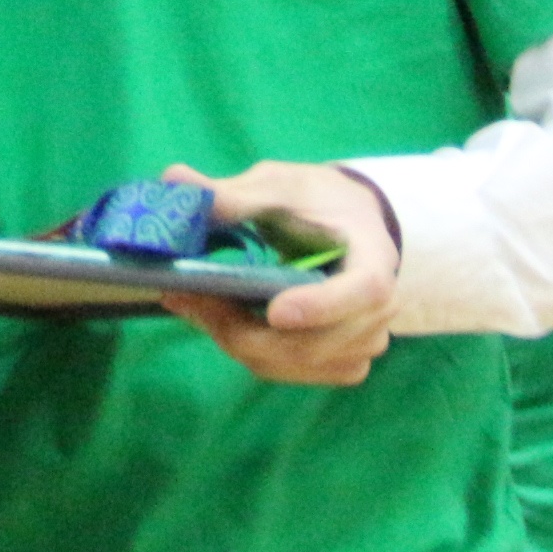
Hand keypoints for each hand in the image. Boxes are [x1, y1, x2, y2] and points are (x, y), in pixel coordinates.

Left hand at [154, 161, 401, 385]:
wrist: (347, 224)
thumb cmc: (317, 201)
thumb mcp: (279, 185)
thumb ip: (234, 193)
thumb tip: (174, 179)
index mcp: (375, 259)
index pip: (365, 291)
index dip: (322, 307)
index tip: (274, 311)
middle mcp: (378, 312)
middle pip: (316, 343)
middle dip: (245, 328)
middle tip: (187, 296)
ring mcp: (362, 344)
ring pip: (295, 363)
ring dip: (237, 340)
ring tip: (192, 303)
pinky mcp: (341, 363)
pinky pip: (289, 371)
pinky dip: (249, 352)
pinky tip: (219, 320)